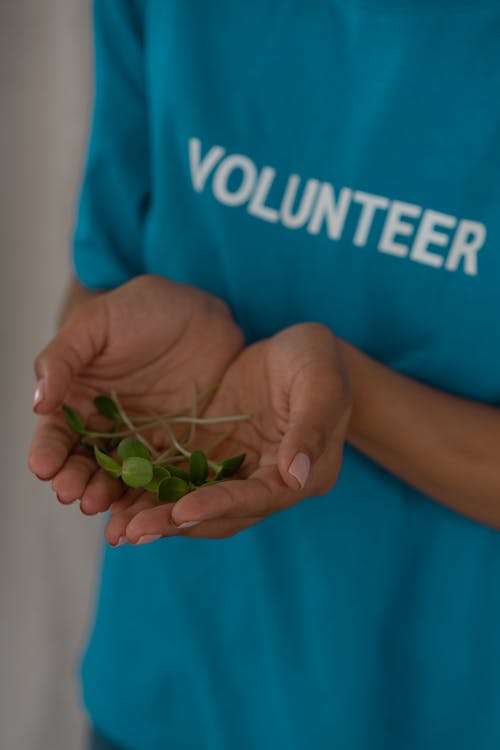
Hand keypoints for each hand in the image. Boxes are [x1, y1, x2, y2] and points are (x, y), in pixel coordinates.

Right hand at [28, 274, 243, 513]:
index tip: (44, 467)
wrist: (200, 309)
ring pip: (123, 479)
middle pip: (87, 465)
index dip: (49, 452)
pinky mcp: (181, 449)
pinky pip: (166, 477)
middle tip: (76, 495)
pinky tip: (151, 511)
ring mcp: (144, 442)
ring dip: (113, 498)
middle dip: (78, 482)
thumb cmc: (142, 308)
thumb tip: (37, 402)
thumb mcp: (98, 323)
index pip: (57, 435)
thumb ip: (64, 358)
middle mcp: (108, 429)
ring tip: (107, 510)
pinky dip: (156, 497)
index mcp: (78, 401)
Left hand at [105, 323, 351, 543]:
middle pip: (223, 514)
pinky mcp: (216, 457)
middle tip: (132, 531)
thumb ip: (311, 427)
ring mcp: (240, 473)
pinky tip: (119, 495)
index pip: (259, 498)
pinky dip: (154, 491)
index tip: (182, 511)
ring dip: (159, 516)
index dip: (221, 505)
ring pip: (197, 504)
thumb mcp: (320, 383)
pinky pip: (182, 479)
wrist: (301, 351)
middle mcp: (270, 484)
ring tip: (117, 527)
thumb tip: (296, 476)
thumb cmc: (319, 360)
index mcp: (305, 476)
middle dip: (177, 523)